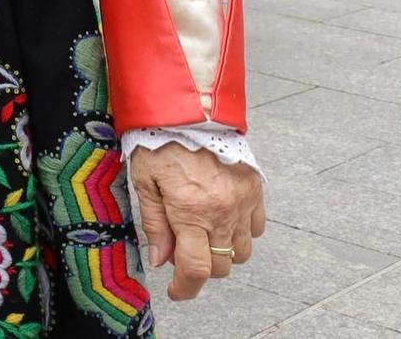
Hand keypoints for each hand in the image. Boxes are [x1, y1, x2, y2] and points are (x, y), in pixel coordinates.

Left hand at [129, 143, 264, 300]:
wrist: (190, 108)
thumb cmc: (159, 142)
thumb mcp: (144, 181)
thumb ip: (155, 224)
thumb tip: (160, 261)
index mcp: (190, 211)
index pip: (195, 268)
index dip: (186, 288)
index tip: (177, 291)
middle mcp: (222, 212)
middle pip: (221, 265)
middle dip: (201, 267)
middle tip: (182, 249)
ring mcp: (243, 202)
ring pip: (242, 252)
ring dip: (222, 251)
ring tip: (202, 232)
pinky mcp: (256, 190)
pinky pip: (257, 229)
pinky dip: (242, 232)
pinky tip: (222, 218)